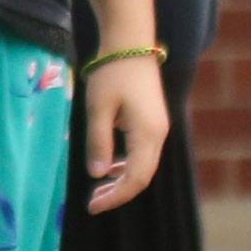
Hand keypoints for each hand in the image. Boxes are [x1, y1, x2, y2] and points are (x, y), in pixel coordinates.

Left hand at [84, 49, 168, 213]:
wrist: (130, 44)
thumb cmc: (111, 73)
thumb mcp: (98, 107)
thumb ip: (98, 141)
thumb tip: (97, 174)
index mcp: (147, 134)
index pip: (135, 178)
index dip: (115, 196)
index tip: (92, 206)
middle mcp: (158, 135)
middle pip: (142, 176)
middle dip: (118, 192)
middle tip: (92, 203)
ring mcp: (158, 128)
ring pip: (144, 165)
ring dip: (122, 179)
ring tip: (98, 190)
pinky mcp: (153, 121)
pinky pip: (143, 152)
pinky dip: (127, 164)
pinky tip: (109, 167)